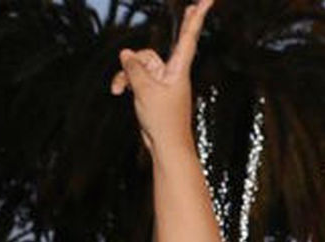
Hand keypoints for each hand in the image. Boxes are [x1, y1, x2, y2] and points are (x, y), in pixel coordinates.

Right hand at [110, 0, 212, 151]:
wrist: (165, 145)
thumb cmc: (163, 120)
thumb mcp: (144, 90)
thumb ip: (134, 68)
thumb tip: (125, 53)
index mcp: (179, 70)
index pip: (189, 37)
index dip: (197, 18)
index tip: (207, 0)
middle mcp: (173, 72)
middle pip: (161, 48)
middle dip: (163, 40)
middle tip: (191, 9)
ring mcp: (162, 81)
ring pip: (140, 65)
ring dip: (125, 74)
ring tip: (118, 89)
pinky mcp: (153, 90)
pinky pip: (136, 77)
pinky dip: (125, 82)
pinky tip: (117, 92)